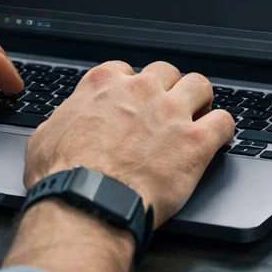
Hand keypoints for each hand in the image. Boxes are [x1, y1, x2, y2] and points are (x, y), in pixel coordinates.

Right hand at [23, 61, 234, 227]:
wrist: (88, 202)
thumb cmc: (63, 175)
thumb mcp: (46, 136)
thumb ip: (65, 119)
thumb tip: (65, 122)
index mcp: (104, 84)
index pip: (127, 69)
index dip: (132, 87)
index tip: (133, 103)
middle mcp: (141, 90)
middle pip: (167, 72)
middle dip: (168, 89)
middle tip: (166, 112)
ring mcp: (171, 113)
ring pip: (200, 85)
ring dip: (200, 100)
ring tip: (198, 116)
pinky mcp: (196, 142)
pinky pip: (225, 121)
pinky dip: (223, 129)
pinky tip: (217, 139)